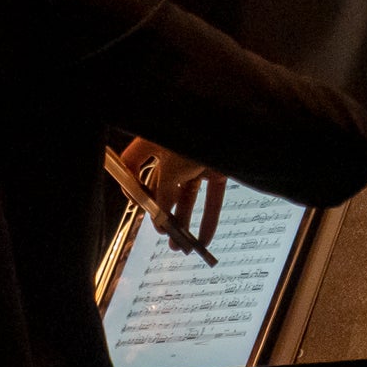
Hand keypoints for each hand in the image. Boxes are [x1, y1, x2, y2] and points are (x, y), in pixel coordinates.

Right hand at [115, 139, 227, 254]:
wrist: (235, 120)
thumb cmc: (194, 136)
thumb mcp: (171, 168)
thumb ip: (163, 192)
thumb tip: (161, 214)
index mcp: (154, 142)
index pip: (133, 162)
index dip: (131, 185)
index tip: (135, 205)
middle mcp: (173, 150)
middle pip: (162, 185)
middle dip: (161, 212)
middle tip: (163, 232)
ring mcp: (197, 159)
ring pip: (188, 195)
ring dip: (184, 221)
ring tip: (178, 247)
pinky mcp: (218, 167)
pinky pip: (211, 197)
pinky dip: (209, 218)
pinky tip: (205, 240)